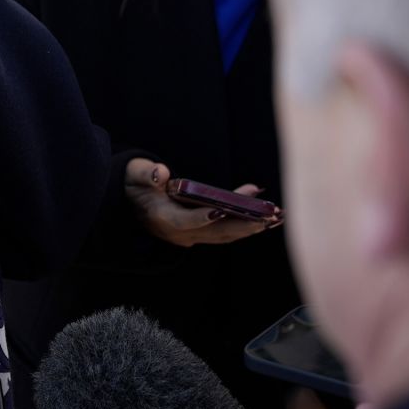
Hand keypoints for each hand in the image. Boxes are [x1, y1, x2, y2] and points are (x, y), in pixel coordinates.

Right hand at [122, 158, 279, 247]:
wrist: (130, 200)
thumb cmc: (134, 184)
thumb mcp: (134, 174)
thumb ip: (146, 174)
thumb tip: (161, 173)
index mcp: (161, 218)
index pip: (184, 221)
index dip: (201, 217)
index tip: (219, 209)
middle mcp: (178, 232)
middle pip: (215, 232)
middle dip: (244, 225)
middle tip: (270, 216)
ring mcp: (190, 235)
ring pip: (225, 234)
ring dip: (252, 226)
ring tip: (277, 216)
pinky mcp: (200, 232)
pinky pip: (226, 229)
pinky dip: (245, 221)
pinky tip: (262, 210)